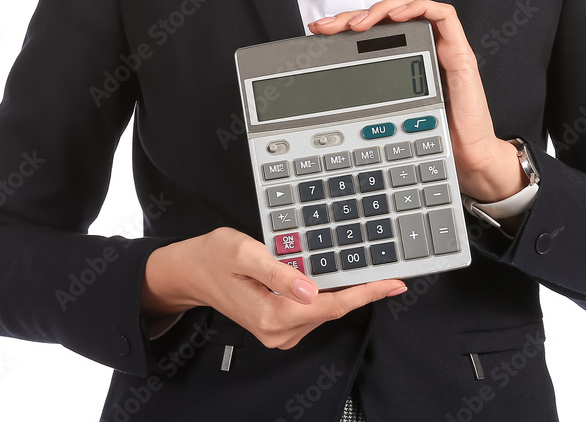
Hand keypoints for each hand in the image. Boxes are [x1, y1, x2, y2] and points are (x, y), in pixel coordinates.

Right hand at [141, 227, 405, 348]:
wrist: (192, 272)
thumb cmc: (215, 256)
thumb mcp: (245, 253)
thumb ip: (279, 271)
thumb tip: (311, 289)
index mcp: (273, 313)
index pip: (331, 304)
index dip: (366, 292)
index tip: (393, 283)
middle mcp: (278, 330)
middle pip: (332, 309)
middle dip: (362, 290)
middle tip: (391, 271)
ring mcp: (278, 331)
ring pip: (324, 311)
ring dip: (345, 290)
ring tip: (369, 269)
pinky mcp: (278, 325)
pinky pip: (312, 310)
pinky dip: (328, 294)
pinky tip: (338, 276)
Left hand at [308, 0, 526, 203]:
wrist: (465, 158)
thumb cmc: (430, 138)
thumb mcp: (385, 114)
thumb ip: (365, 100)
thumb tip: (324, 104)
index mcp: (402, 58)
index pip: (372, 27)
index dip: (344, 23)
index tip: (318, 30)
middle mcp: (422, 47)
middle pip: (388, 13)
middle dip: (354, 14)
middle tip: (329, 27)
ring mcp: (441, 47)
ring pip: (412, 5)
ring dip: (381, 8)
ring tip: (358, 24)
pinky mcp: (460, 52)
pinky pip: (443, 14)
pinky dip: (417, 9)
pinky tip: (395, 18)